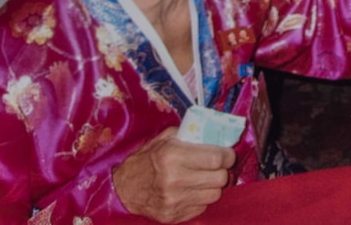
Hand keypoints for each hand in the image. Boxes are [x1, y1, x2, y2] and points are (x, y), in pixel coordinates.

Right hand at [112, 127, 235, 222]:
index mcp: (172, 155)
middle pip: (219, 178)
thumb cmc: (146, 159)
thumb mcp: (164, 139)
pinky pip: (203, 207)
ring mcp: (174, 201)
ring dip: (213, 186)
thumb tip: (214, 134)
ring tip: (205, 178)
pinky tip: (192, 190)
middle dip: (222, 170)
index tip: (227, 154)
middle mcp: (174, 179)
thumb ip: (189, 135)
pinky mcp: (174, 216)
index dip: (227, 156)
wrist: (123, 189)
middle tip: (217, 166)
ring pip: (215, 194)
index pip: (215, 158)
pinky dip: (201, 198)